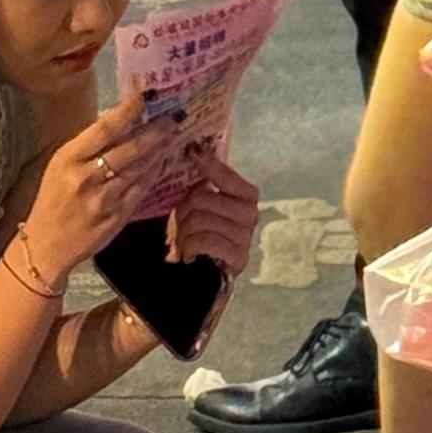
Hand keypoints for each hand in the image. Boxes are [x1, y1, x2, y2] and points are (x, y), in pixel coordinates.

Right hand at [19, 88, 177, 285]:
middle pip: (128, 149)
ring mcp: (104, 199)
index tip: (145, 96)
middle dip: (154, 131)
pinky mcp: (117, 217)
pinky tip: (165, 161)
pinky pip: (142, 188)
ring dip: (160, 150)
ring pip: (140, 168)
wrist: (46, 246)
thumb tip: (120, 120)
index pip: (103, 129)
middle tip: (173, 117)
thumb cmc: (52, 200)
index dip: (127, 111)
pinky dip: (156, 172)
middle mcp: (86, 178)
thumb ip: (88, 146)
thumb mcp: (59, 166)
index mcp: (68, 159)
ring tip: (174, 135)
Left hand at [167, 147, 258, 284]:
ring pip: (201, 220)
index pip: (228, 177)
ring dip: (184, 234)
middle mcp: (250, 215)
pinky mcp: (239, 258)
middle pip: (204, 199)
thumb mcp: (200, 209)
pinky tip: (190, 255)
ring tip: (185, 244)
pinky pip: (206, 241)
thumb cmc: (198, 237)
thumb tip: (196, 153)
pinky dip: (191, 248)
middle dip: (183, 213)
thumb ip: (203, 187)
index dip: (210, 165)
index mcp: (245, 197)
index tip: (193, 153)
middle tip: (180, 227)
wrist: (199, 279)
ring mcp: (246, 237)